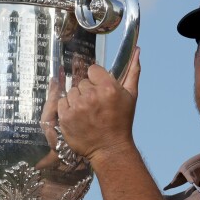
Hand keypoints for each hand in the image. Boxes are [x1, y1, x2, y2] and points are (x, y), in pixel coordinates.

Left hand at [56, 47, 140, 163]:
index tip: (100, 90)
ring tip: (87, 113)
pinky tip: (78, 117)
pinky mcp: (66, 117)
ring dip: (77, 100)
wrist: (110, 148)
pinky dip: (68, 109)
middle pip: (82, 82)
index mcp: (108, 88)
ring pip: (71, 92)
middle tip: (96, 106)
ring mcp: (77, 107)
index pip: (93, 70)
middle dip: (88, 91)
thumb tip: (136, 50)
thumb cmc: (121, 122)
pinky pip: (62, 102)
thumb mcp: (131, 96)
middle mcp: (91, 96)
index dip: (97, 79)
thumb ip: (132, 71)